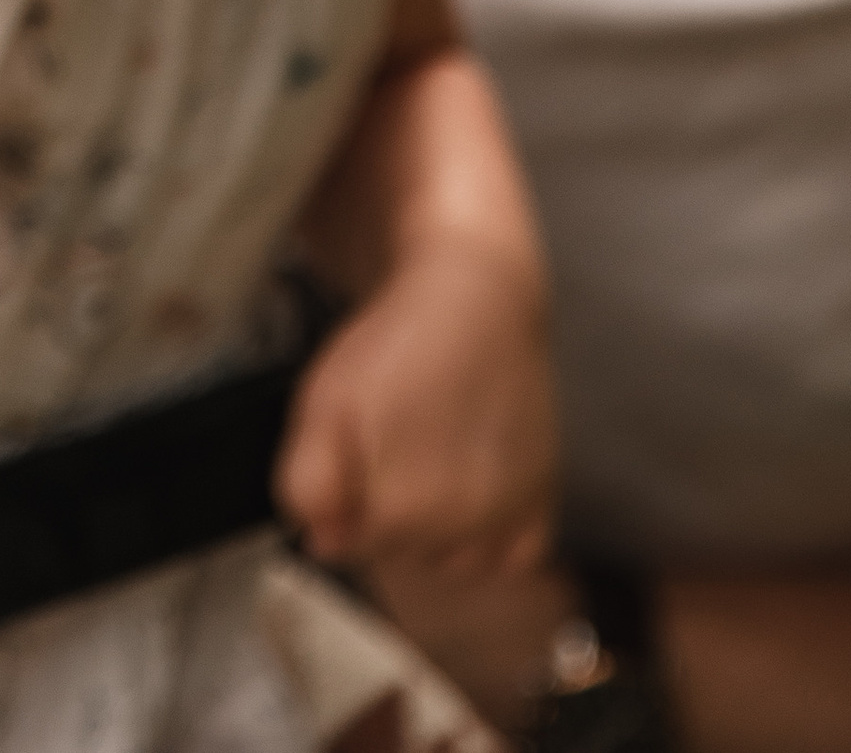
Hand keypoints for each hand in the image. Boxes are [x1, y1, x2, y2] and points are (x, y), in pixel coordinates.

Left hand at [276, 241, 559, 580]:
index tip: (354, 449)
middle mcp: (465, 524)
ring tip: (431, 454)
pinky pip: (513, 555)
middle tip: (393, 437)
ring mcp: (509, 513)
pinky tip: (475, 487)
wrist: (474, 291)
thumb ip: (307, 486)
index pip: (352, 544)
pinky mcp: (543, 496)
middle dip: (387, 507)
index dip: (343, 495)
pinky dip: (493, 534)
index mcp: (403, 509)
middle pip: (403, 552)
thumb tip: (323, 539)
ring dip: (437, 525)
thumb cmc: (400, 342)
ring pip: (455, 560)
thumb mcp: (322, 401)